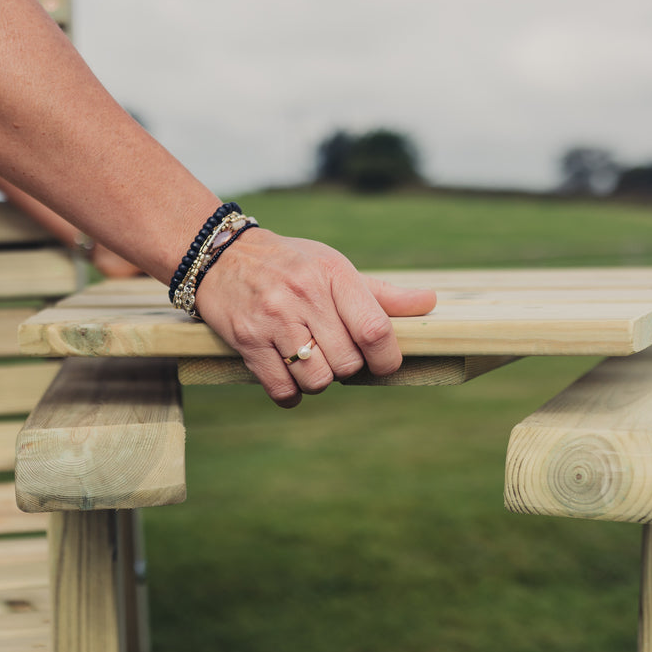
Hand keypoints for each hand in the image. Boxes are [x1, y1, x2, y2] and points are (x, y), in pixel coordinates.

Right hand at [195, 228, 436, 407]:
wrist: (222, 255)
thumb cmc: (289, 264)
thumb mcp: (333, 266)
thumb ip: (380, 293)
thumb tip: (429, 302)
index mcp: (334, 275)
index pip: (375, 329)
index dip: (388, 359)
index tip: (385, 363)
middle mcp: (305, 297)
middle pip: (348, 362)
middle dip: (348, 368)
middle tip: (336, 355)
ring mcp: (274, 320)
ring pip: (317, 379)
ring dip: (319, 382)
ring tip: (311, 364)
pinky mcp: (247, 340)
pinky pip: (281, 389)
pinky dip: (291, 395)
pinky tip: (291, 381)